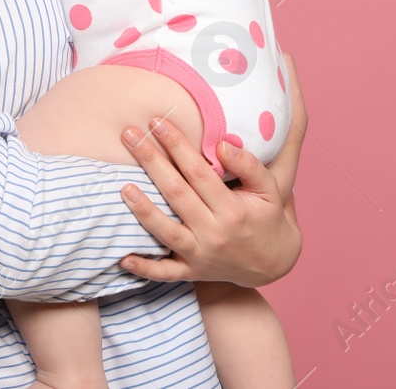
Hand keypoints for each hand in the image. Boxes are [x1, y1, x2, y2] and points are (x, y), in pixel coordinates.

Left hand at [115, 59, 307, 288]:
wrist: (272, 264)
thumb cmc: (267, 217)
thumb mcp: (270, 190)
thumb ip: (249, 165)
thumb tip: (221, 144)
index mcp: (233, 210)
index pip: (198, 172)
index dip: (177, 145)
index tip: (157, 122)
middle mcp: (214, 233)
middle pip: (176, 194)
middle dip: (151, 162)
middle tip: (129, 135)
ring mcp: (200, 256)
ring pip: (166, 232)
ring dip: (143, 210)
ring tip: (123, 187)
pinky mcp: (191, 272)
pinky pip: (164, 273)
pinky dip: (144, 268)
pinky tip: (123, 258)